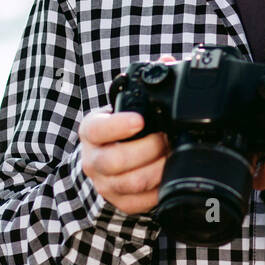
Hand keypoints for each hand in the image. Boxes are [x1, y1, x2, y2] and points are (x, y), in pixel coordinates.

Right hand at [78, 54, 175, 214]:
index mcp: (92, 131)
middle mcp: (93, 159)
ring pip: (132, 183)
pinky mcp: (120, 203)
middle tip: (167, 139)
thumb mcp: (126, 106)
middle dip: (150, 149)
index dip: (118, 126)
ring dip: (160, 168)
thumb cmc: (123, 129)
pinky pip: (142, 203)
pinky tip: (170, 175)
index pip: (97, 129)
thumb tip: (167, 61)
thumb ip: (145, 84)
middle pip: (116, 161)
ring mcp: (105, 184)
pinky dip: (161, 190)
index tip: (140, 120)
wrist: (109, 161)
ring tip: (173, 155)